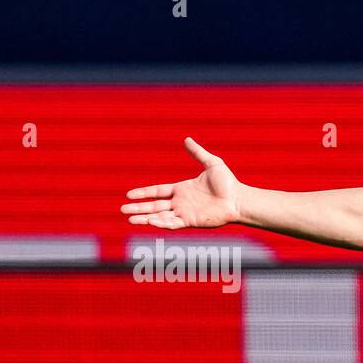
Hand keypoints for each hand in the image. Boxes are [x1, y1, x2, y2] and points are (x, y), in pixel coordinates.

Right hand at [121, 137, 242, 229]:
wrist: (239, 199)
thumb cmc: (228, 183)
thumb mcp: (211, 163)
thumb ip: (197, 152)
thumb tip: (187, 139)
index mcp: (182, 189)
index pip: (157, 192)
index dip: (143, 193)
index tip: (129, 195)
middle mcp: (181, 202)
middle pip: (154, 206)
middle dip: (138, 208)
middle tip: (123, 209)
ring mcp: (185, 213)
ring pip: (160, 217)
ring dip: (145, 218)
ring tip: (130, 219)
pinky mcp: (192, 221)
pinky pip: (173, 223)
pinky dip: (161, 223)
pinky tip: (150, 222)